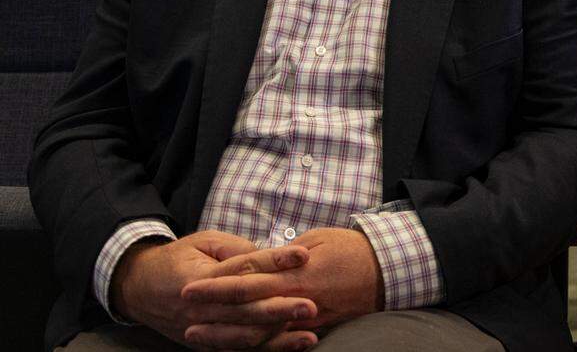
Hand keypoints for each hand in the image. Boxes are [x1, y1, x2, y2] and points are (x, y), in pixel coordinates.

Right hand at [110, 230, 317, 349]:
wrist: (140, 288)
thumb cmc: (179, 258)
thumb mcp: (204, 242)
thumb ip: (236, 248)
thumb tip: (271, 255)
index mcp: (202, 279)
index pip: (243, 269)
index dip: (275, 261)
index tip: (304, 254)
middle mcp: (202, 309)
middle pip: (246, 309)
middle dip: (281, 308)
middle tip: (312, 305)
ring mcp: (204, 331)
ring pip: (245, 337)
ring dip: (279, 337)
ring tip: (310, 333)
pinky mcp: (208, 345)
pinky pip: (240, 351)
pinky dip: (268, 351)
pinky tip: (294, 347)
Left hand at [181, 227, 382, 343]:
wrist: (386, 271)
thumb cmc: (351, 248)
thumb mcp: (317, 240)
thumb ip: (285, 254)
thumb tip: (261, 261)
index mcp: (295, 269)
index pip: (248, 275)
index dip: (217, 281)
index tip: (191, 285)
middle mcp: (296, 296)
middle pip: (246, 304)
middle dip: (213, 307)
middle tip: (183, 310)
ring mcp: (304, 317)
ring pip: (257, 329)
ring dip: (225, 332)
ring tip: (197, 334)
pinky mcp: (313, 329)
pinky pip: (277, 339)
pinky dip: (253, 343)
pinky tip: (233, 345)